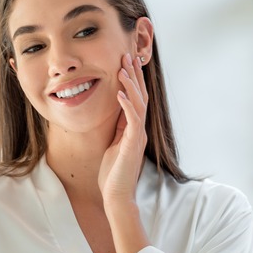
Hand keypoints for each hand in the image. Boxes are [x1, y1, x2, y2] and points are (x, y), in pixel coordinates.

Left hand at [98, 53, 148, 204]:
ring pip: (139, 104)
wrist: (116, 196)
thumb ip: (117, 129)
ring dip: (131, 85)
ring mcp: (137, 137)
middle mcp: (139, 130)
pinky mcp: (133, 145)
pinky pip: (132, 120)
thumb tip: (115, 112)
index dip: (132, 80)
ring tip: (123, 69)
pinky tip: (119, 92)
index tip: (126, 62)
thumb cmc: (112, 174)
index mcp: (133, 129)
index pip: (135, 99)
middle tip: (128, 56)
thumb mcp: (113, 145)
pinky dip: (126, 105)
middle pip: (140, 97)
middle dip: (134, 76)